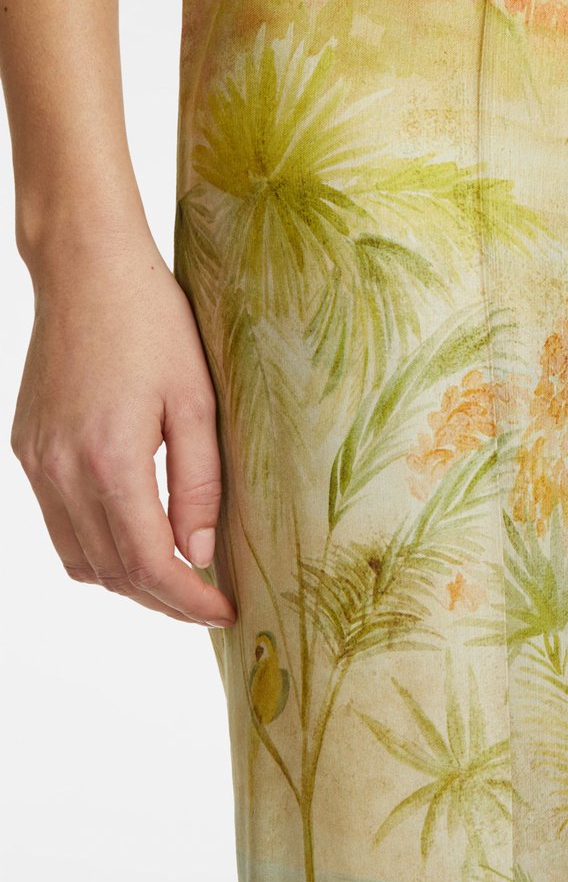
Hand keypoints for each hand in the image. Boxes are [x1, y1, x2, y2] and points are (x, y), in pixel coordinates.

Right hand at [9, 221, 236, 627]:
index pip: (150, 564)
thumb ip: (201, 483)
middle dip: (163, 598)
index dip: (189, 600)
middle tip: (210, 600)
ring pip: (79, 558)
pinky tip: (135, 534)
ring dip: (128, 579)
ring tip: (178, 575)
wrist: (86, 270)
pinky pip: (59, 524)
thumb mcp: (197, 400)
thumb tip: (202, 553)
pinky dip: (97, 547)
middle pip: (112, 573)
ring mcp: (37, 462)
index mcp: (109, 460)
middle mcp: (62, 470)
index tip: (226, 611)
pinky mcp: (27, 449)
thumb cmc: (152, 323)